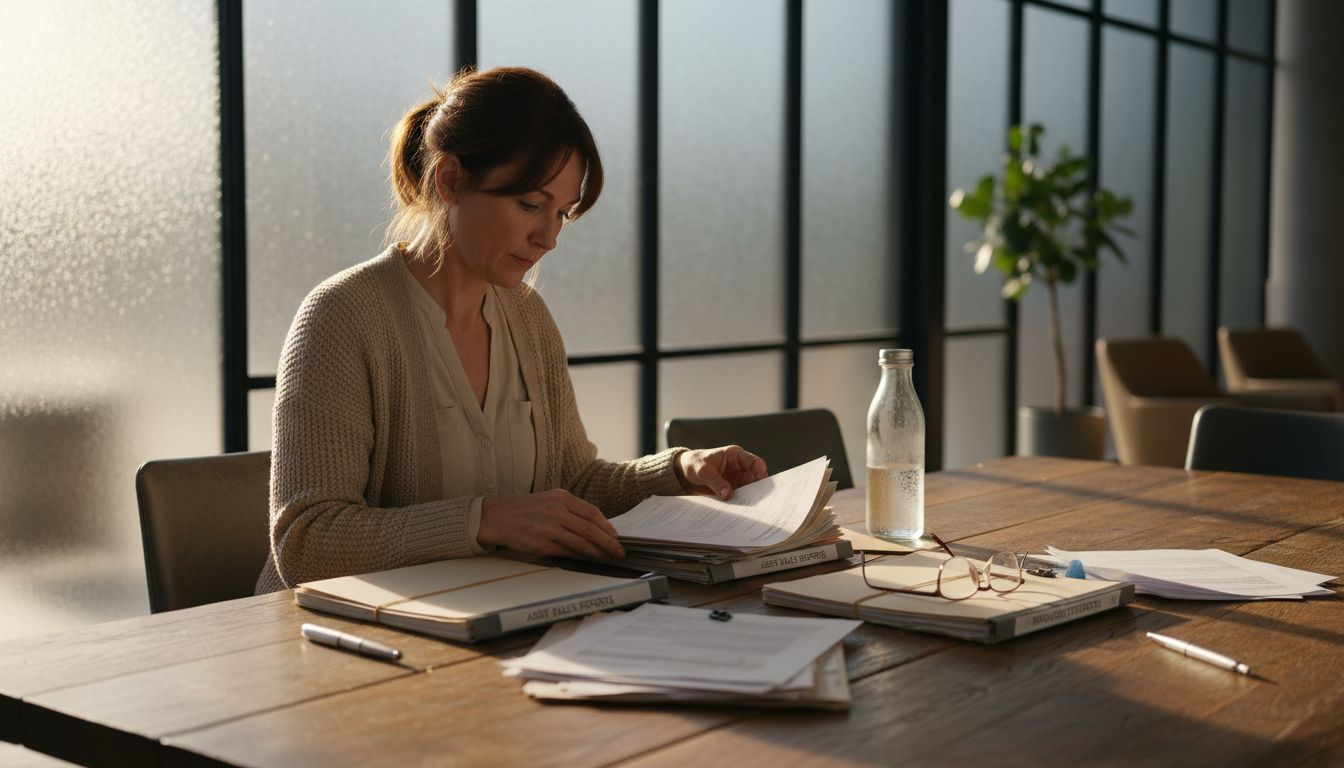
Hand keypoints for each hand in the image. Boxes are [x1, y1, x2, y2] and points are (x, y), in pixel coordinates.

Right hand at [478, 490, 624, 559]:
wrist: (494, 517)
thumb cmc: (524, 510)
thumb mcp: (548, 501)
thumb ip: (571, 511)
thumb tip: (595, 528)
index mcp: (560, 497)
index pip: (592, 512)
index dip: (607, 526)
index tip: (616, 536)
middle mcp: (556, 510)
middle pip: (590, 529)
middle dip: (608, 542)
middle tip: (620, 551)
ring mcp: (548, 528)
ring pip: (581, 542)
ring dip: (598, 552)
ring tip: (608, 557)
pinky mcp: (541, 544)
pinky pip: (567, 552)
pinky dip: (580, 557)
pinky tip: (588, 559)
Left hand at [675, 446, 767, 499]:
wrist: (684, 471)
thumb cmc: (695, 464)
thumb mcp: (704, 472)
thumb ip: (716, 483)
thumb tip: (729, 495)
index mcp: (735, 456)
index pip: (755, 463)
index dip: (761, 472)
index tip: (761, 484)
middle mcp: (739, 467)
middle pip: (755, 478)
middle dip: (756, 489)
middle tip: (756, 500)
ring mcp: (736, 478)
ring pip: (749, 489)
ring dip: (748, 497)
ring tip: (748, 507)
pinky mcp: (731, 488)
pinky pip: (739, 495)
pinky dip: (740, 502)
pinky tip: (739, 509)